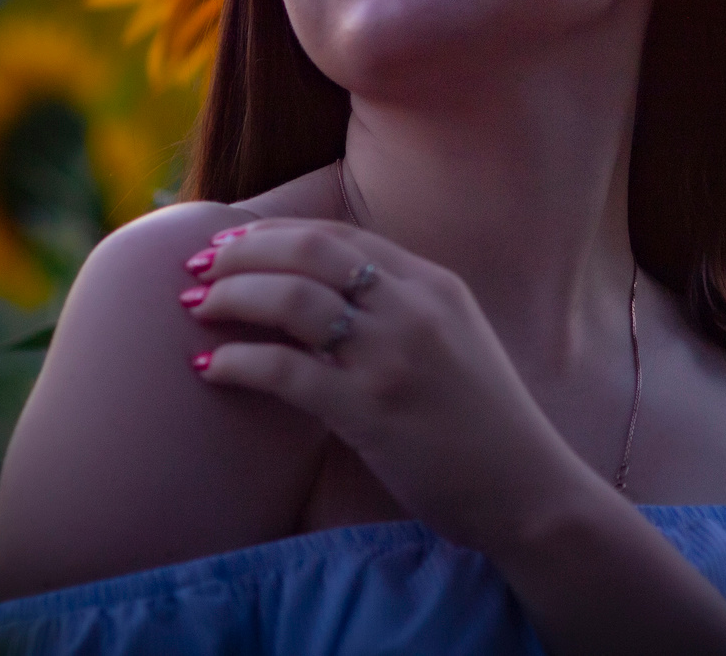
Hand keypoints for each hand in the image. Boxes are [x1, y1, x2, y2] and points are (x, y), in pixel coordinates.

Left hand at [180, 218, 597, 553]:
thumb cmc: (484, 424)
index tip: (231, 246)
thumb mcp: (453, 341)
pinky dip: (238, 362)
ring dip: (233, 297)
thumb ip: (400, 309)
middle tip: (198, 268)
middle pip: (310, 251)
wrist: (529, 490)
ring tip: (196, 307)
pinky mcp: (372, 411)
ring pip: (292, 300)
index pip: (339, 234)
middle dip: (244, 253)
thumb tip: (321, 294)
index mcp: (434, 284)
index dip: (275, 234)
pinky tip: (208, 368)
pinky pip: (287, 372)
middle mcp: (414, 308)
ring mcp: (393, 357)